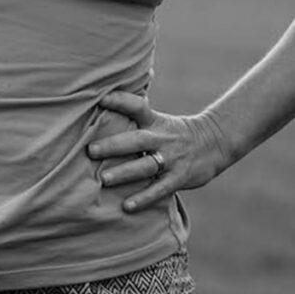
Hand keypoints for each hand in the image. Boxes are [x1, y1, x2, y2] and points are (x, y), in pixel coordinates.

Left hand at [87, 91, 228, 212]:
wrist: (214, 143)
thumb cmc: (175, 132)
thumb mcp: (158, 120)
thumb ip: (136, 115)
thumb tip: (105, 100)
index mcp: (154, 121)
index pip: (137, 106)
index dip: (120, 101)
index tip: (102, 99)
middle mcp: (161, 138)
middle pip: (136, 140)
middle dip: (113, 145)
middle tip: (91, 151)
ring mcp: (171, 159)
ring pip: (146, 166)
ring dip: (124, 173)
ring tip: (104, 179)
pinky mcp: (180, 178)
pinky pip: (160, 189)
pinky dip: (144, 198)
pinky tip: (127, 206)